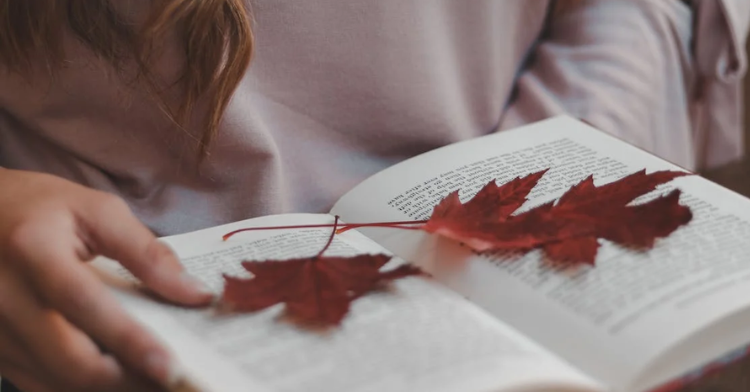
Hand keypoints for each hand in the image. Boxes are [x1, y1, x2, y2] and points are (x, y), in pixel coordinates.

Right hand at [0, 168, 212, 390]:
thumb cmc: (39, 207)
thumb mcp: (96, 211)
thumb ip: (147, 252)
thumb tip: (194, 293)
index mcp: (32, 250)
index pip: (84, 304)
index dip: (129, 340)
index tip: (171, 366)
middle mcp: (4, 295)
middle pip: (68, 359)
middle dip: (126, 379)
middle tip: (173, 381)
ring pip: (53, 381)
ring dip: (107, 389)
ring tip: (150, 382)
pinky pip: (37, 383)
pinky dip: (78, 389)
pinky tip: (115, 379)